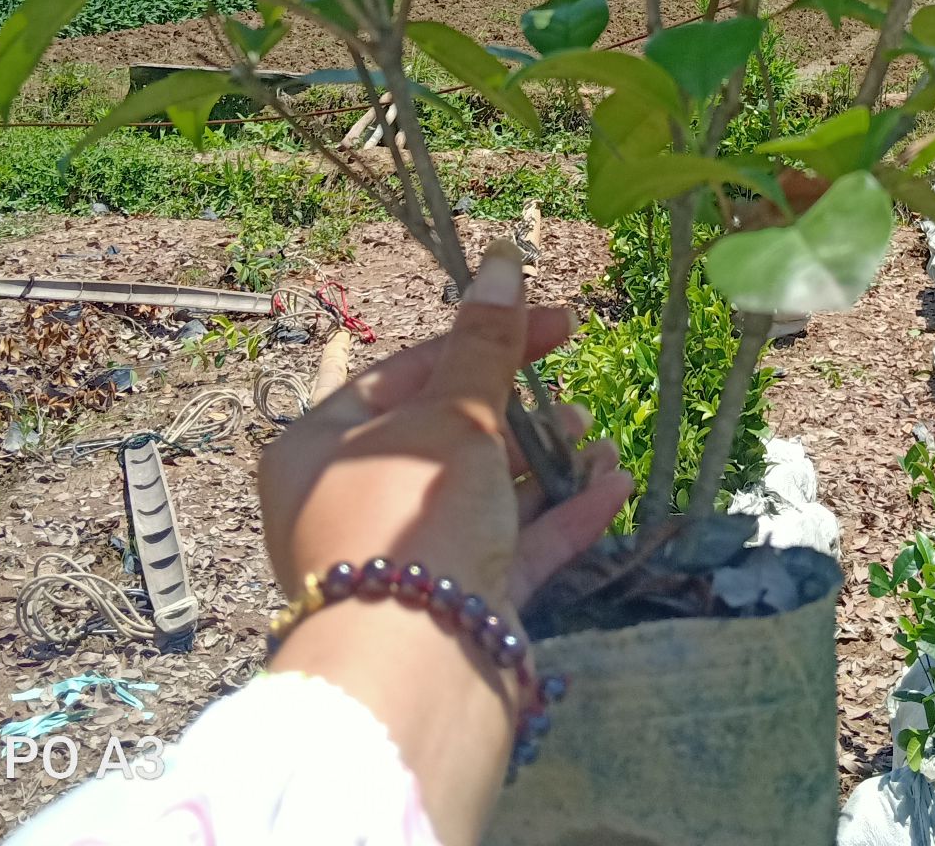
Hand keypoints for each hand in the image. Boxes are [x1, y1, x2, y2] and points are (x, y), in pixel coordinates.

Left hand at [258, 245, 631, 845]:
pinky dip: (559, 515)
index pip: (405, 370)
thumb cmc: (414, 520)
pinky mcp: (455, 604)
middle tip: (570, 385)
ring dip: (545, 462)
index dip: (481, 338)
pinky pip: (510, 546)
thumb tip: (499, 260)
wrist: (419, 674)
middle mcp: (354, 502)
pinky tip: (613, 486)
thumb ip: (485, 344)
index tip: (553, 323)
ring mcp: (407, 559)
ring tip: (593, 436)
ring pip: (483, 492)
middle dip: (516, 408)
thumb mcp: (455, 415)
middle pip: (446, 433)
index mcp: (320, 448)